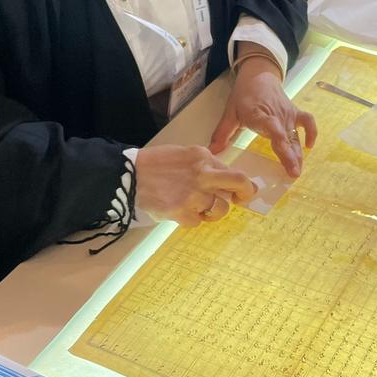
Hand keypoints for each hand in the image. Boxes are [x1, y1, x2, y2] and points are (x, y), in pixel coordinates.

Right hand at [134, 143, 256, 225]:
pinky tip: (179, 211)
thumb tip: (223, 179)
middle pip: (239, 183)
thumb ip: (205, 165)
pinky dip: (192, 219)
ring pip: (221, 209)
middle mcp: (203, 174)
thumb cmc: (156, 164)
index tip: (243, 191)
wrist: (130, 175)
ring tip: (197, 207)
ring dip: (213, 212)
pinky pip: (198, 222)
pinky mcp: (183, 213)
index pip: (234, 172)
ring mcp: (194, 195)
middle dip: (246, 194)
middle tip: (241, 200)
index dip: (243, 184)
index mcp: (203, 158)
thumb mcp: (184, 155)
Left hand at [209, 55, 316, 176]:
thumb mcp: (230, 112)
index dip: (281, 144)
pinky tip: (309, 146)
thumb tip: (212, 152)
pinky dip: (311, 133)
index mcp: (259, 115)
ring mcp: (288, 114)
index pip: (274, 129)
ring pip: (296, 135)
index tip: (285, 158)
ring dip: (299, 153)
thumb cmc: (244, 95)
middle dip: (292, 157)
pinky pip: (307, 122)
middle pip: (287, 137)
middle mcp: (277, 115)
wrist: (259, 75)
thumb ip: (222, 133)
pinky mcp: (295, 112)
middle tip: (293, 175)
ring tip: (297, 170)